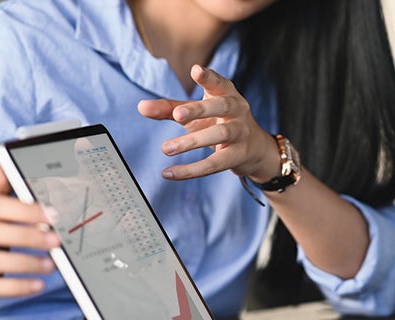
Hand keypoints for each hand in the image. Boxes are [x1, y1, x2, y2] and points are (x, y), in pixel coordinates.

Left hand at [137, 64, 279, 182]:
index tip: (196, 70)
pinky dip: (191, 170)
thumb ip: (169, 109)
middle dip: (199, 109)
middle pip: (220, 106)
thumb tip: (141, 107)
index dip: (208, 77)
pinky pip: (215, 164)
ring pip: (219, 134)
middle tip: (177, 114)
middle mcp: (237, 110)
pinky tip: (170, 173)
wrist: (253, 148)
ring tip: (166, 148)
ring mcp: (240, 132)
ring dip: (192, 141)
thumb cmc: (218, 122)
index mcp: (226, 93)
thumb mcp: (195, 113)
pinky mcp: (238, 155)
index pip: (218, 82)